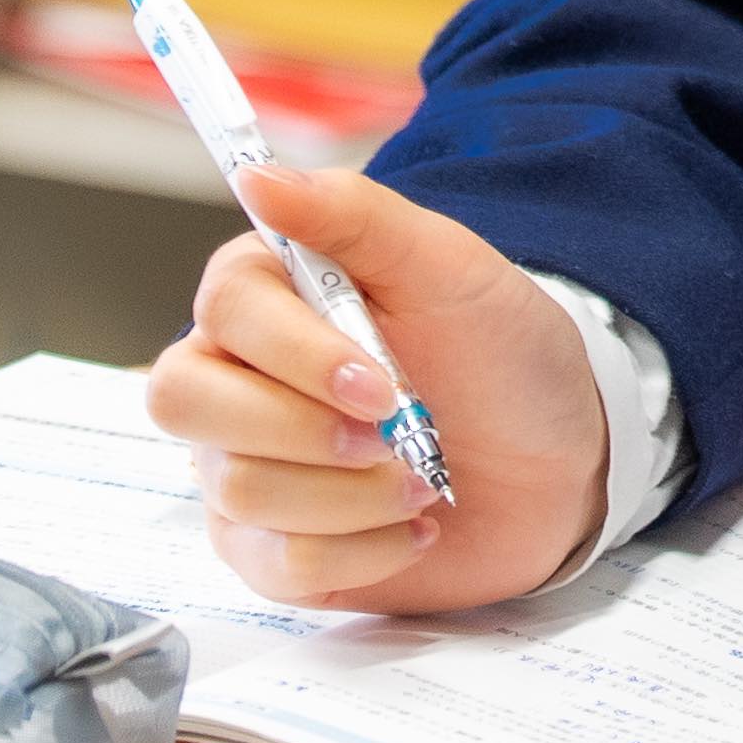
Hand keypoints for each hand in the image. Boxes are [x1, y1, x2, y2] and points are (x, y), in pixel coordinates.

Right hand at [141, 166, 609, 615]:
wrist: (557, 458)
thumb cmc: (498, 352)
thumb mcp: (447, 267)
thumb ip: (354, 216)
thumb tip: (257, 176)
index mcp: (266, 297)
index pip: (224, 312)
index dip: (297, 353)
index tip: (381, 382)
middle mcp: (235, 379)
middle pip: (186, 402)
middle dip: (304, 429)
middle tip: (398, 430)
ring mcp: (243, 468)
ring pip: (239, 490)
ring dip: (353, 493)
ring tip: (424, 476)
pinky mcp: (271, 549)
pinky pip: (276, 566)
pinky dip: (361, 553)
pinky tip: (413, 526)